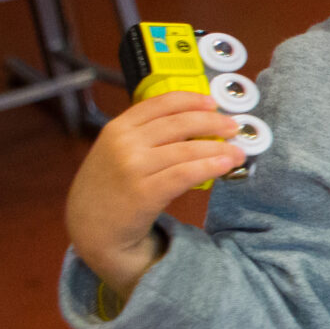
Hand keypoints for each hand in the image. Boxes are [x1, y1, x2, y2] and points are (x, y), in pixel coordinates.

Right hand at [64, 91, 243, 300]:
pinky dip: (210, 166)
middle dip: (213, 122)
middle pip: (179, 123)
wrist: (91, 228)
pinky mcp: (144, 193)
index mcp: (118, 128)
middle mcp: (124, 144)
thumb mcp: (115, 151)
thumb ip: (144, 135)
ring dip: (219, 148)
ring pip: (187, 149)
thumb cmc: (110, 188)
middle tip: (234, 126)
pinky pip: (185, 174)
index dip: (191, 100)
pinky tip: (225, 165)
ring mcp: (133, 168)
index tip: (213, 102)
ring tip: (238, 152)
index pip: (160, 103)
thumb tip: (194, 121)